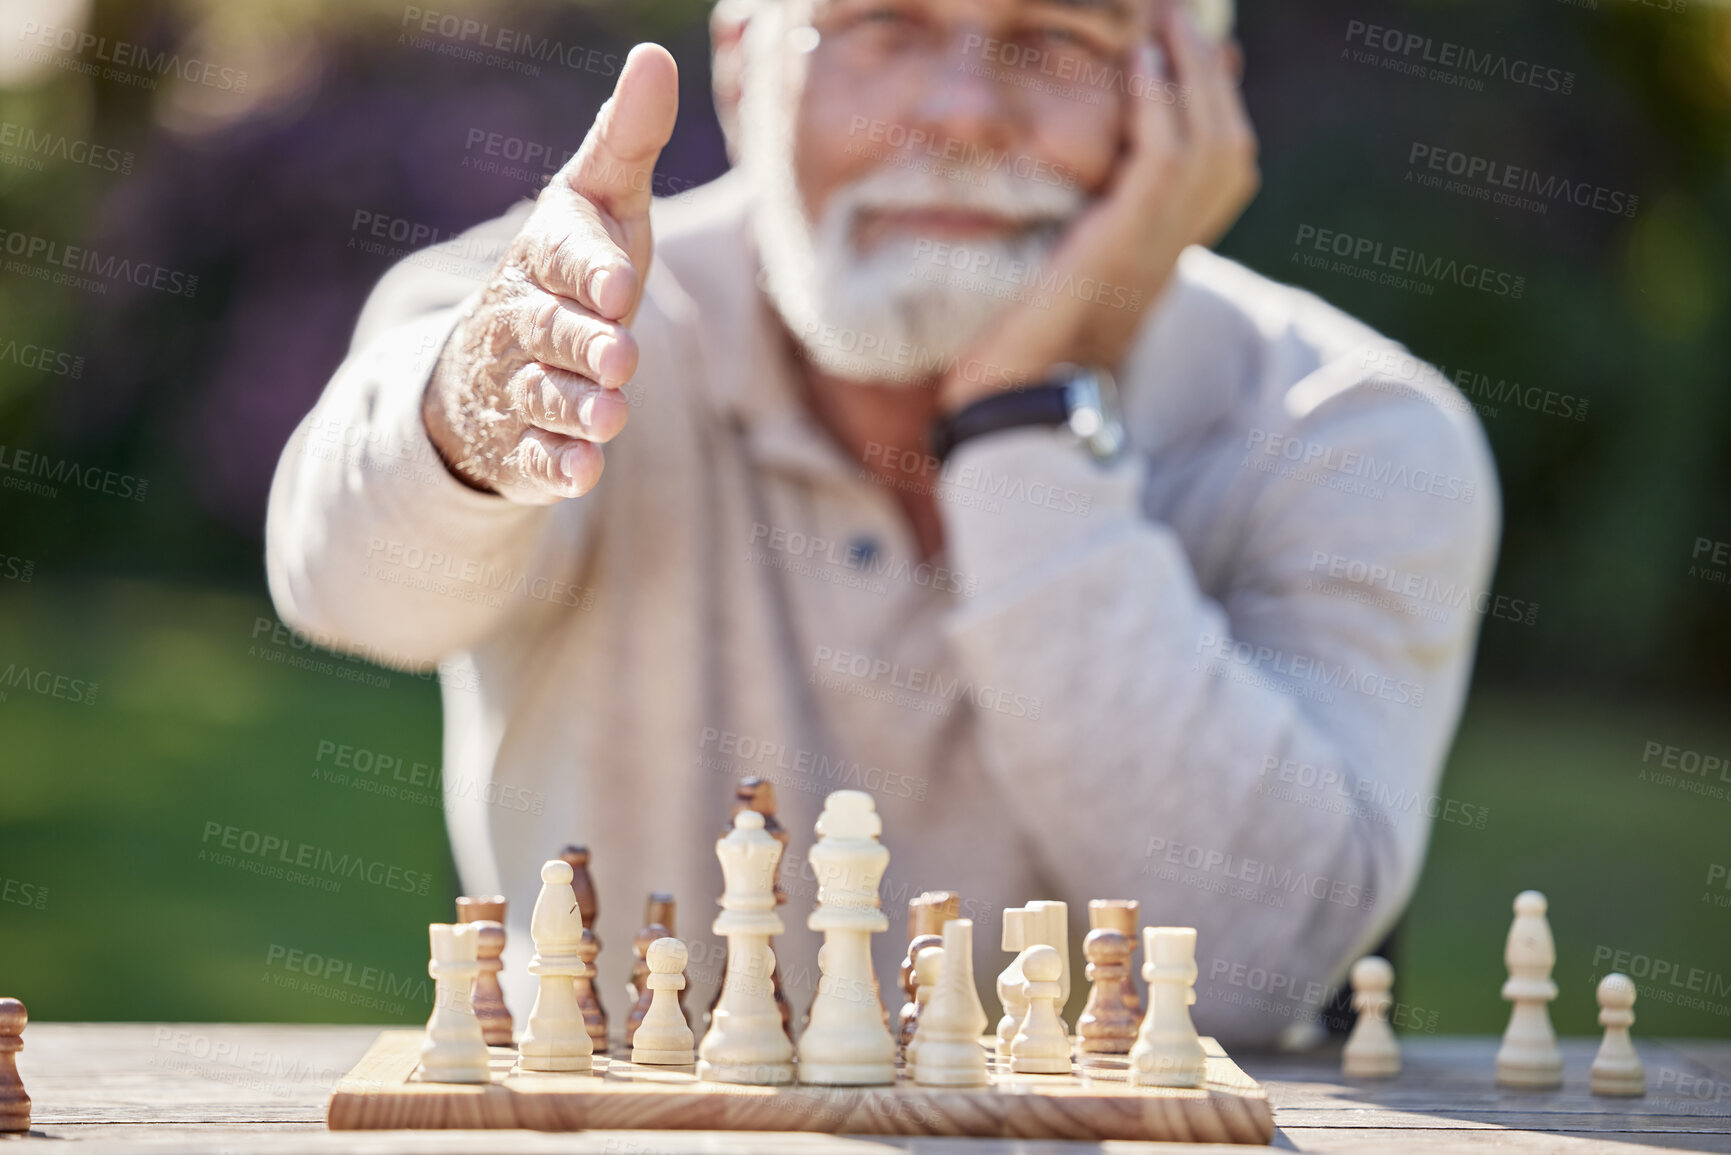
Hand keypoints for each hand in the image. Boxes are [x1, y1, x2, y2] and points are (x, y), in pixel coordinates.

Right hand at [423, 44, 678, 502]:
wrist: (497, 358)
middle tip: (620, 355)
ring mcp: (516, 384)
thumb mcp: (599, 202)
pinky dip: (555, 466)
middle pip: (548, 330)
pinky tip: (583, 473)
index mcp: (542, 255)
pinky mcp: (521, 442)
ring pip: (540, 395)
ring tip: (610, 418)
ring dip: (573, 408)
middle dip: (582, 342)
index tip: (622, 285)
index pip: (563, 255)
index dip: (589, 270)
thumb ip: (626, 139)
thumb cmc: (571, 269)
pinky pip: (532, 457)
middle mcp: (521, 319)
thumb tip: (656, 56)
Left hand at [936, 4, 1257, 411]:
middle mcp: (1170, 253)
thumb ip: (1074, 232)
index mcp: (1161, 258)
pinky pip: (1162, 165)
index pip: (1221, 170)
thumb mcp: (1053, 279)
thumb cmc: (1018, 355)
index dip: (1216, 104)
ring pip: (1211, 145)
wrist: (1011, 412)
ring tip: (1167, 19)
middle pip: (1230, 147)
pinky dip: (1160, 108)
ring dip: (1191, 71)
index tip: (1188, 47)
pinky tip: (1142, 64)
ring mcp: (1151, 252)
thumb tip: (1070, 192)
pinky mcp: (1117, 249)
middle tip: (1179, 13)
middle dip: (1210, 72)